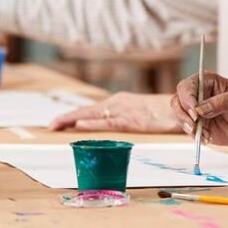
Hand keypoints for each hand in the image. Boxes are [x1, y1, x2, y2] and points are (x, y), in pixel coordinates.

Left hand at [49, 92, 181, 132]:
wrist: (176, 107)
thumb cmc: (157, 112)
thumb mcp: (134, 112)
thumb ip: (120, 116)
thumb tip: (106, 124)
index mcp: (117, 101)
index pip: (90, 108)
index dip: (73, 115)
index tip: (58, 122)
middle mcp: (116, 103)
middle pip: (87, 110)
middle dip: (67, 117)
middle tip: (50, 125)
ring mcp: (122, 110)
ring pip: (92, 114)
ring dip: (73, 119)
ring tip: (57, 125)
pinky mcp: (130, 120)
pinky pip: (108, 122)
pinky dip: (93, 123)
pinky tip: (80, 124)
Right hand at [171, 71, 227, 150]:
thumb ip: (221, 103)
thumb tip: (200, 110)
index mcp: (206, 81)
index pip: (187, 86)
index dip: (187, 98)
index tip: (195, 112)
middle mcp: (197, 94)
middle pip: (178, 100)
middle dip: (183, 114)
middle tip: (194, 126)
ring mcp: (195, 110)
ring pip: (179, 115)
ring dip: (188, 127)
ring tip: (204, 135)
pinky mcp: (197, 124)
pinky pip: (188, 130)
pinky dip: (195, 136)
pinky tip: (208, 138)